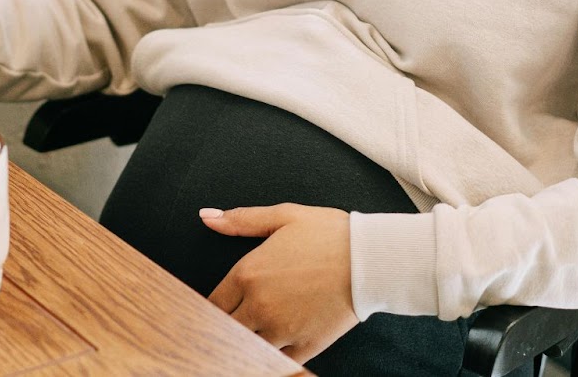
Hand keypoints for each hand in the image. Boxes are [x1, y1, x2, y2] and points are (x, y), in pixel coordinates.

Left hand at [201, 203, 358, 363]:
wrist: (370, 259)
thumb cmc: (329, 234)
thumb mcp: (283, 216)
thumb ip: (242, 220)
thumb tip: (207, 217)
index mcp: (248, 274)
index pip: (213, 302)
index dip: (214, 305)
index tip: (220, 304)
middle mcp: (259, 306)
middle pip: (226, 327)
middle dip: (228, 323)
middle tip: (237, 317)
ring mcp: (281, 330)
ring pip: (248, 346)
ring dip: (249, 339)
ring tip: (257, 330)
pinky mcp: (305, 345)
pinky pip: (278, 360)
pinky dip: (273, 354)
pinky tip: (277, 342)